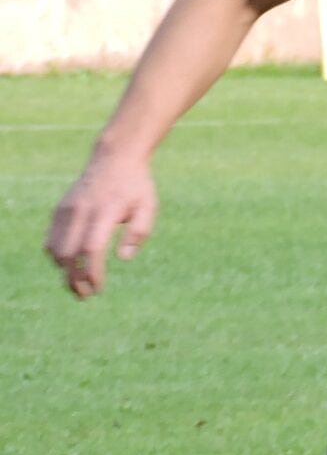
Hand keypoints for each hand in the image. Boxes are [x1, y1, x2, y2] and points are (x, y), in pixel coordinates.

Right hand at [46, 149, 156, 297]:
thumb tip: (124, 258)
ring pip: (54, 248)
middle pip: (68, 253)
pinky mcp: (59, 210)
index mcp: (104, 211)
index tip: (97, 288)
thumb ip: (139, 233)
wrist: (114, 160)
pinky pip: (51, 239)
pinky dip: (57, 256)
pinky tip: (70, 266)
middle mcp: (81, 211)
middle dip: (74, 278)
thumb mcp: (148, 207)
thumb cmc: (135, 187)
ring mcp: (66, 210)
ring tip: (78, 284)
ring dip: (63, 270)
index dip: (91, 272)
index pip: (91, 248)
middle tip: (85, 295)